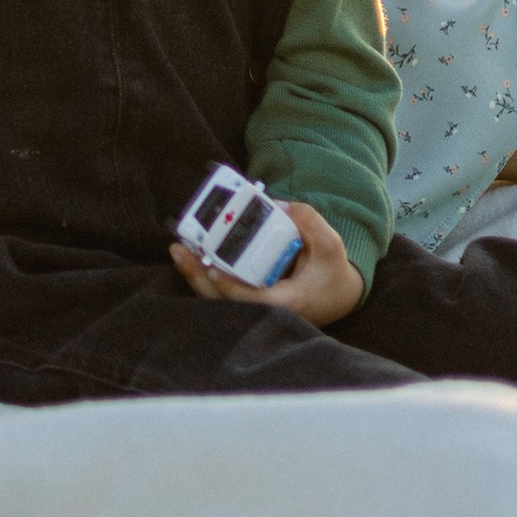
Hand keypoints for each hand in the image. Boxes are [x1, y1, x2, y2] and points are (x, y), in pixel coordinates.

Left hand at [171, 199, 365, 326]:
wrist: (338, 295)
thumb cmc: (332, 274)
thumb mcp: (330, 245)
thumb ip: (310, 222)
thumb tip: (279, 205)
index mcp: (289, 302)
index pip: (256, 301)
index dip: (234, 289)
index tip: (215, 273)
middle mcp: (268, 311)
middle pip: (226, 302)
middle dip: (200, 279)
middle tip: (180, 251)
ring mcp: (256, 308)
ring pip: (220, 300)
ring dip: (196, 277)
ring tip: (178, 251)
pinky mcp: (249, 300)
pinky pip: (222, 293)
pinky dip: (205, 276)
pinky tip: (191, 255)